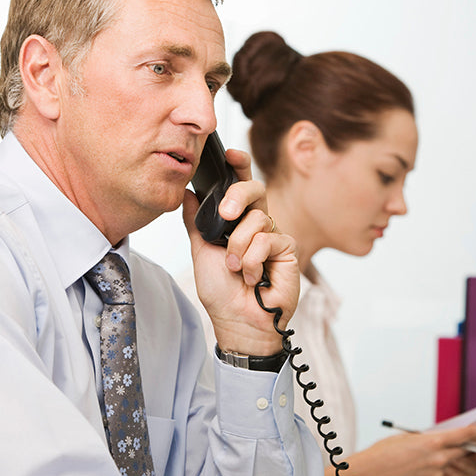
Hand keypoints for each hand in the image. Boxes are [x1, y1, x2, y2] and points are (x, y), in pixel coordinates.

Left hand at [183, 148, 299, 355]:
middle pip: (255, 190)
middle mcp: (259, 225)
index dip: (240, 166)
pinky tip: (253, 278)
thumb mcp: (201, 251)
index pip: (241, 186)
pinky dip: (254, 260)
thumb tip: (187, 193)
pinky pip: (269, 239)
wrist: (237, 321)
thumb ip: (196, 221)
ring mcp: (275, 236)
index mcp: (238, 221)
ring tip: (237, 270)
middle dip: (238, 197)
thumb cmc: (221, 292)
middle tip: (226, 217)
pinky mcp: (289, 250)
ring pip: (258, 219)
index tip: (231, 153)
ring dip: (240, 248)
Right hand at [336, 422, 475, 475]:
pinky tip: (465, 466)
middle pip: (472, 453)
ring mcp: (437, 474)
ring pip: (468, 469)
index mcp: (433, 442)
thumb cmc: (385, 452)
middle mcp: (438, 459)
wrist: (371, 473)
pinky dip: (463, 472)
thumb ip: (433, 438)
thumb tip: (451, 438)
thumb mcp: (411, 436)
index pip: (467, 435)